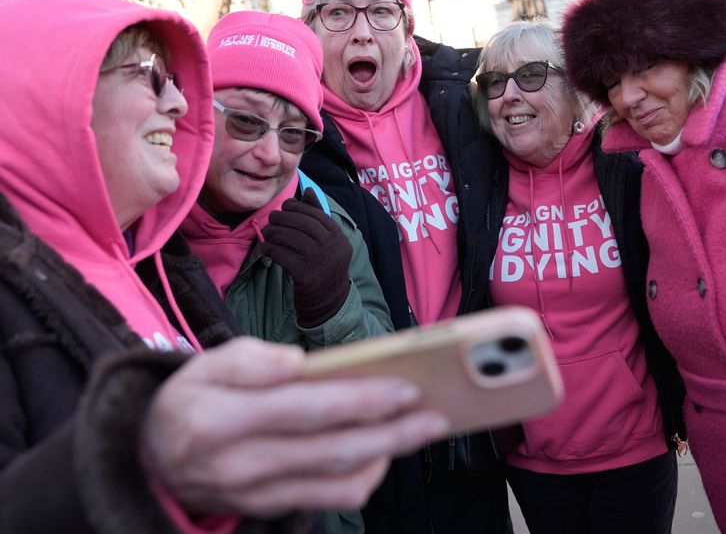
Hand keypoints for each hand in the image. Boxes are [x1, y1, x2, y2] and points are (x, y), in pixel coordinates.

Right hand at [141, 338, 449, 516]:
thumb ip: (249, 359)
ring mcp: (253, 494)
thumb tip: (297, 362)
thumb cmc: (190, 399)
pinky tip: (383, 453)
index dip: (358, 400)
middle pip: (330, 450)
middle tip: (434, 416)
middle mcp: (238, 464)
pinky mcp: (266, 509)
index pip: (303, 409)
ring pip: (334, 481)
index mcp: (219, 419)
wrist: (149, 457)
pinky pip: (324, 501)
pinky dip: (362, 480)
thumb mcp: (203, 365)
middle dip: (390, 433)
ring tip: (420, 431)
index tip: (404, 387)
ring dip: (386, 457)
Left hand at [260, 189, 351, 325]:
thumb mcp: (328, 241)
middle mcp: (331, 247)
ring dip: (274, 233)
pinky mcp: (305, 275)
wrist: (328, 300)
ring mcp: (319, 261)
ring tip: (267, 233)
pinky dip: (271, 250)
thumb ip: (318, 216)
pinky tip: (266, 249)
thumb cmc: (324, 265)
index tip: (285, 207)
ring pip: (290, 238)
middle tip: (272, 219)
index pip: (315, 214)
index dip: (297, 208)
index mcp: (338, 236)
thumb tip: (308, 191)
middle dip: (283, 218)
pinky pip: (282, 255)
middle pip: (302, 224)